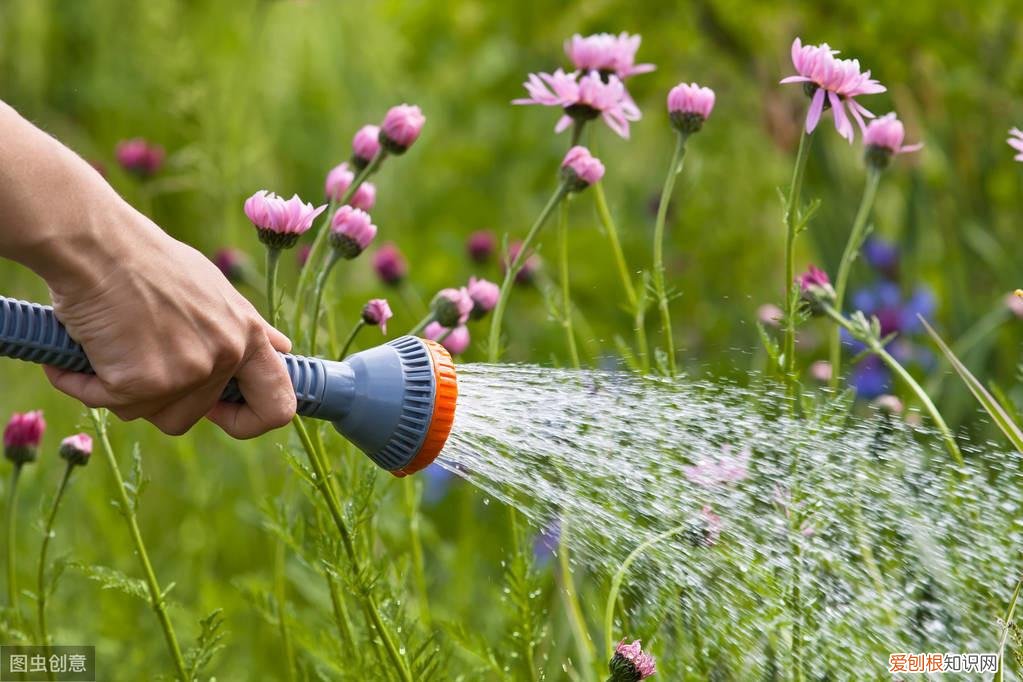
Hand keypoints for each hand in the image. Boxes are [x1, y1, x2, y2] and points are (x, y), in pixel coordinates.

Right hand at [42, 200, 296, 437]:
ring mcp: (187, 372)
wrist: (97, 244)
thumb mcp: (215, 289)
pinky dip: (87, 383)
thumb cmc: (149, 261)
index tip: (220, 412)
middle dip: (159, 396)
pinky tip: (82, 350)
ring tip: (111, 344)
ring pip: (150, 414)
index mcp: (248, 335)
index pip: (276, 406)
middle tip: (136, 355)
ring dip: (123, 391)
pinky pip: (109, 402)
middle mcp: (225, 356)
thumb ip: (246, 327)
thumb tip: (283, 348)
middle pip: (192, 415)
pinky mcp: (144, 382)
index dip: (250, 420)